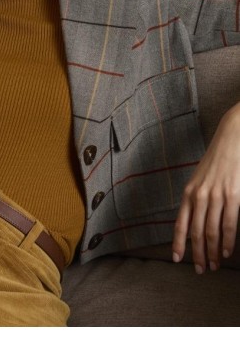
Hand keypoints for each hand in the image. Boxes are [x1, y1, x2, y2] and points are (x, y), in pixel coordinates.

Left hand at [173, 102, 239, 272]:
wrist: (231, 140)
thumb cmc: (215, 162)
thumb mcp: (199, 180)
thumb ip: (196, 199)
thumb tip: (195, 222)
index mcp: (189, 192)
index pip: (181, 223)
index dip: (178, 243)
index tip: (177, 259)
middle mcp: (199, 196)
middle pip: (196, 232)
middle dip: (197, 253)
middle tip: (200, 269)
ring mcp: (216, 196)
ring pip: (212, 232)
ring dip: (212, 252)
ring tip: (213, 265)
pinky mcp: (232, 195)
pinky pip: (229, 224)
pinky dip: (227, 241)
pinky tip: (226, 252)